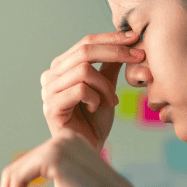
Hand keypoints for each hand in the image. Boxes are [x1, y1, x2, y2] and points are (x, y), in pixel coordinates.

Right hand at [40, 31, 144, 151]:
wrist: (90, 149)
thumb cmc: (95, 120)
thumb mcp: (106, 87)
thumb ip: (109, 65)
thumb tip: (126, 40)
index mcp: (61, 67)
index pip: (86, 42)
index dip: (111, 38)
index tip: (135, 37)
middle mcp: (50, 75)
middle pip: (84, 51)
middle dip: (115, 52)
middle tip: (138, 58)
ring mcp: (48, 91)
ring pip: (84, 70)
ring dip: (105, 85)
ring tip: (111, 100)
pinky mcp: (51, 107)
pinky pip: (80, 90)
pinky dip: (96, 98)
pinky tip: (96, 108)